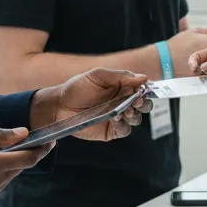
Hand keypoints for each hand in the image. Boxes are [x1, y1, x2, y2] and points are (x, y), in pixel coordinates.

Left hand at [30, 69, 151, 142]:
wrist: (59, 106)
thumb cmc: (77, 88)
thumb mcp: (98, 75)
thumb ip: (121, 76)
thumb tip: (144, 77)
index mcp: (122, 87)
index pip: (142, 89)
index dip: (147, 90)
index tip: (144, 89)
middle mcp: (123, 102)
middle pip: (144, 105)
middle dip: (145, 103)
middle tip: (137, 101)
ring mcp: (118, 117)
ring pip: (136, 119)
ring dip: (135, 115)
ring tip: (126, 110)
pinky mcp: (111, 130)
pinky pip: (124, 130)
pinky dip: (124, 125)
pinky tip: (116, 118)